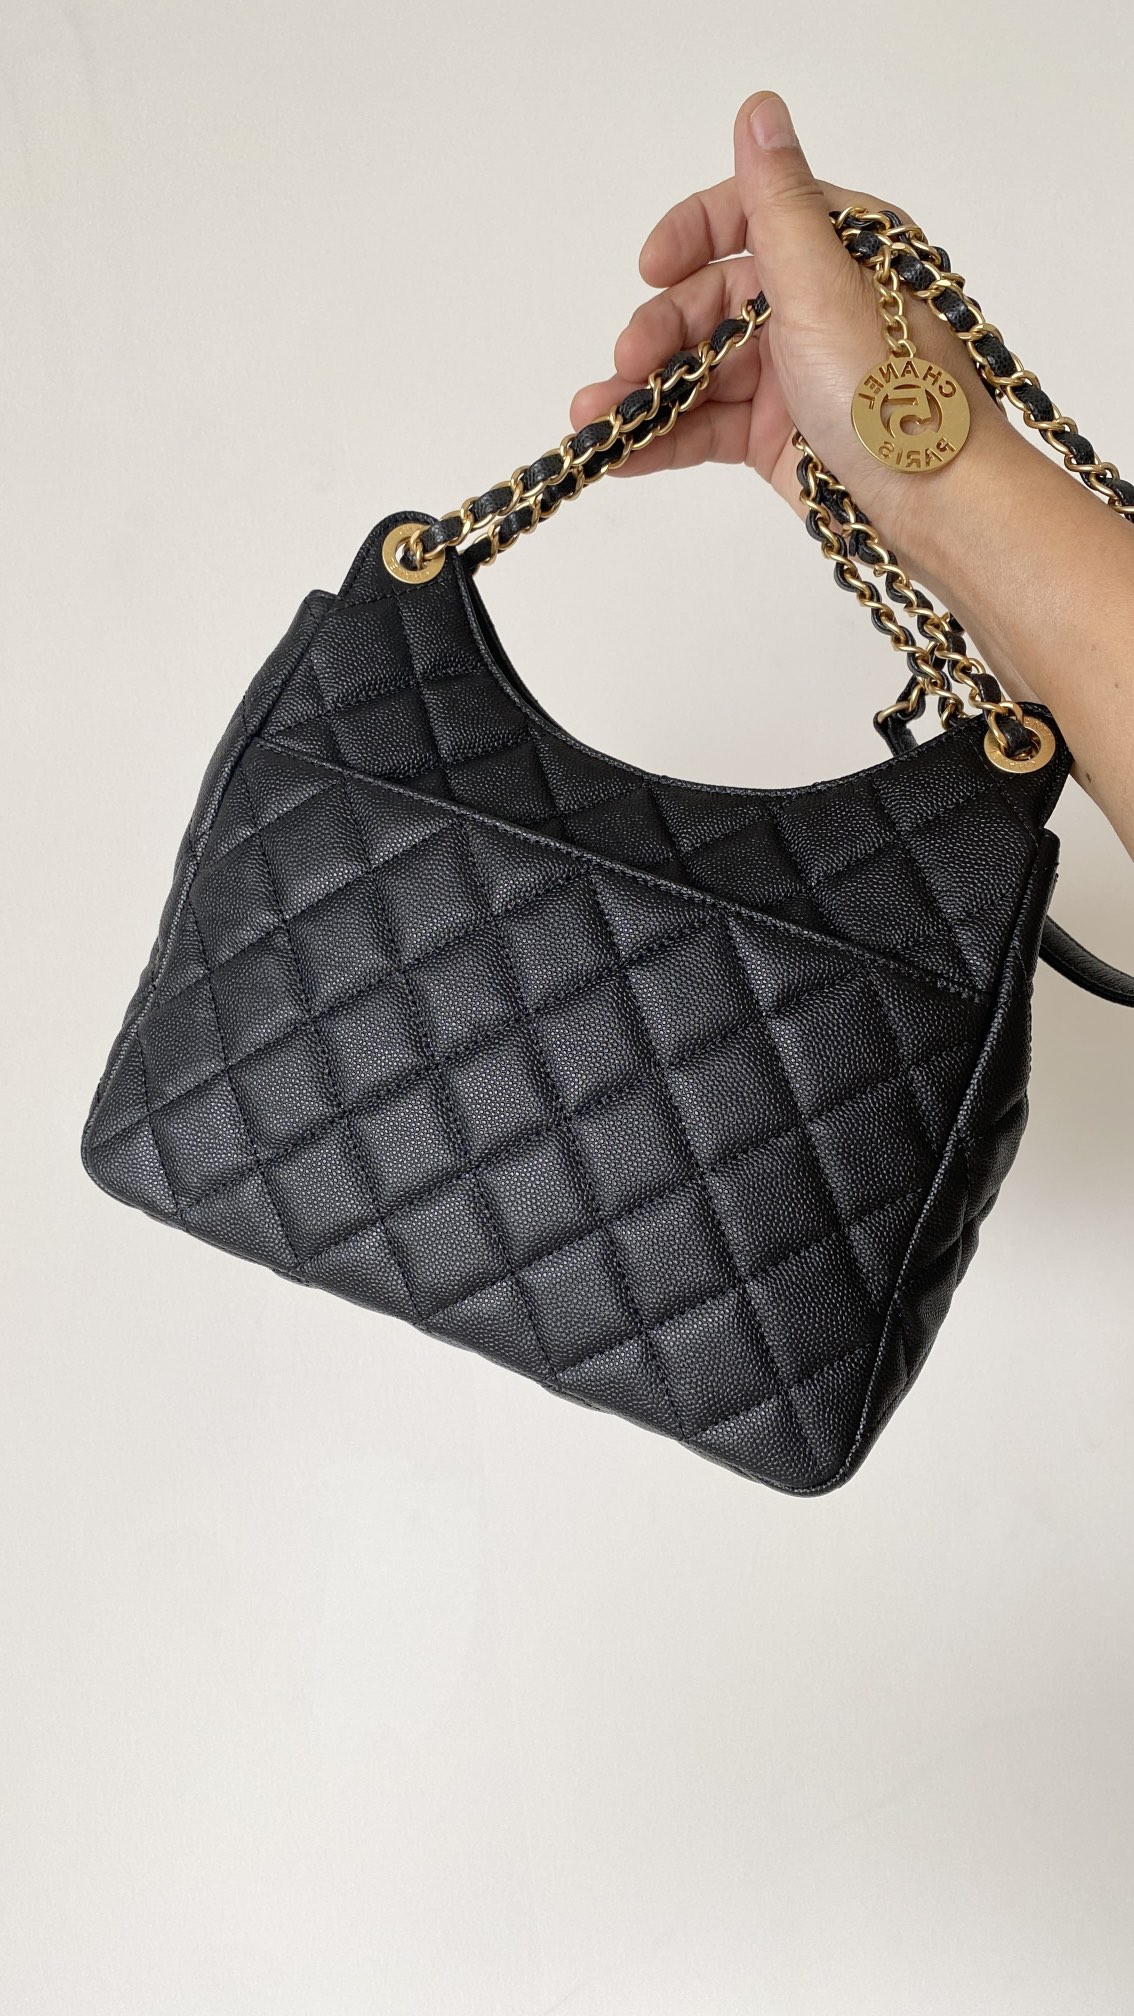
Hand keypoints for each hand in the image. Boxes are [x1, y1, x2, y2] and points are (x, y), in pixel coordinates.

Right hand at [569, 90, 1031, 611]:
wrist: (933, 507)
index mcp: (836, 252)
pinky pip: (705, 428)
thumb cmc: (890, 391)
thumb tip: (759, 109)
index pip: (747, 218)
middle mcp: (812, 305)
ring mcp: (790, 374)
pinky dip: (661, 438)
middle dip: (658, 332)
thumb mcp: (824, 286)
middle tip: (627, 363)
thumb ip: (778, 204)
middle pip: (709, 303)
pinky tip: (619, 452)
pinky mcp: (774, 436)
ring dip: (643, 390)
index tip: (651, 268)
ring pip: (698, 370)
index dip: (692, 237)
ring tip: (593, 419)